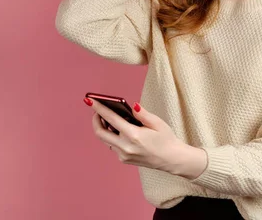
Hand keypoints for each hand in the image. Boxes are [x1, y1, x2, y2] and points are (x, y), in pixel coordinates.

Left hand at [84, 97, 206, 177]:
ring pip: (106, 140)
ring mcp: (123, 155)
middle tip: (97, 110)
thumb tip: (132, 106)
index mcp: (133, 135)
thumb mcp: (157, 122)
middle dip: (95, 120)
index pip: (110, 119)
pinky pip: (113, 146)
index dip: (99, 108)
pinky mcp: (124, 159)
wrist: (172, 160)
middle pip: (100, 132)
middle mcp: (125, 147)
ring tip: (108, 118)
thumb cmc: (166, 139)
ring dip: (104, 128)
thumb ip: (142, 114)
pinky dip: (112, 136)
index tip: (89, 101)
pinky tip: (118, 130)